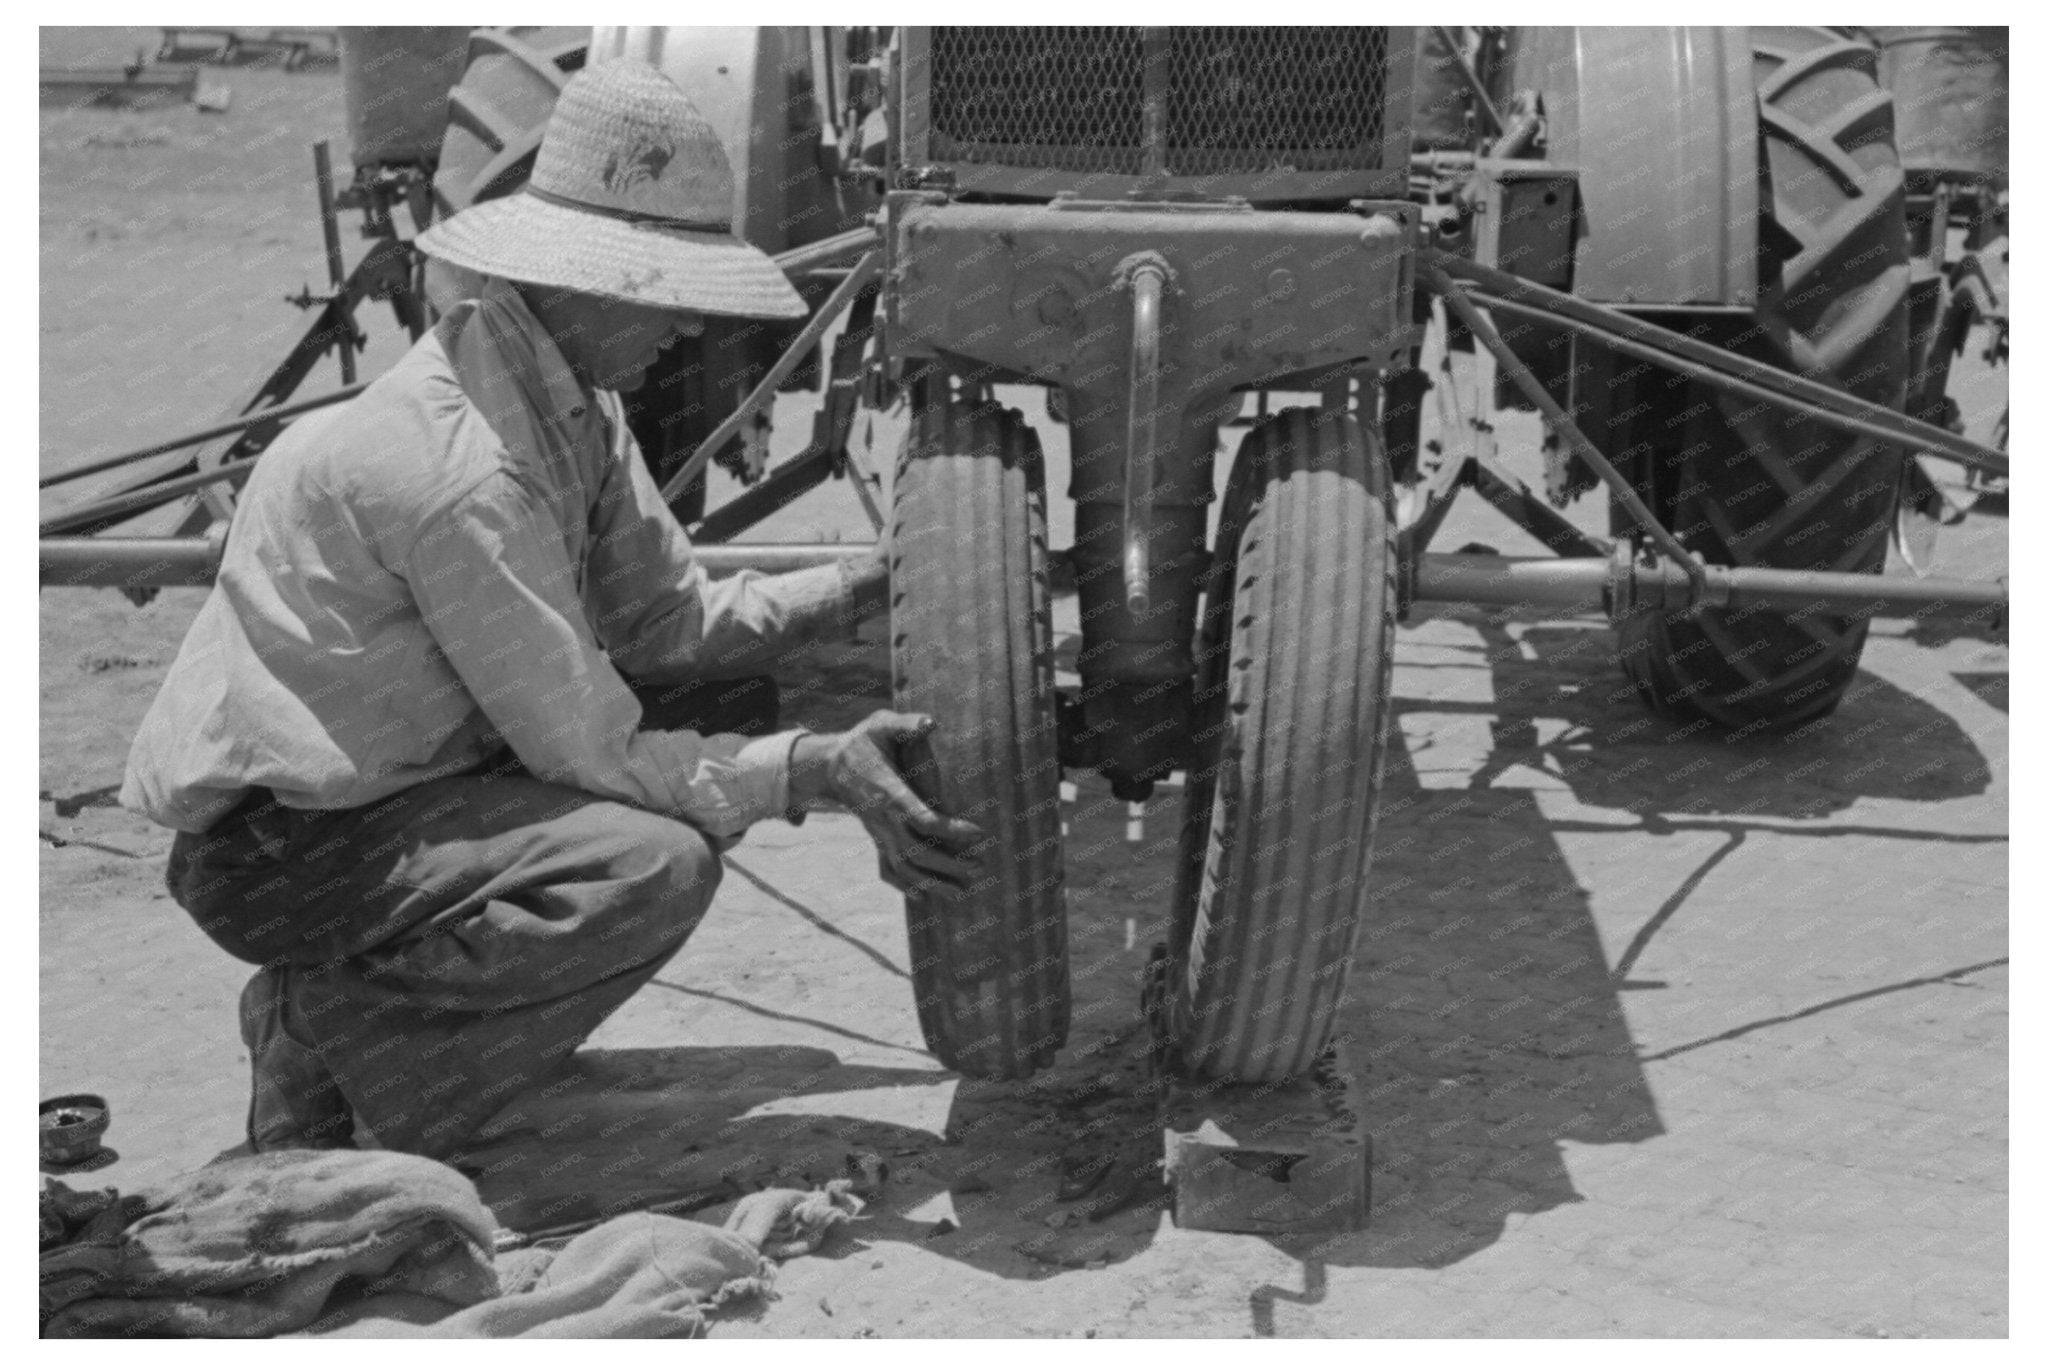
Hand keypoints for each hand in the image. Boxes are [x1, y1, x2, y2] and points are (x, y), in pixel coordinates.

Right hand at [789, 711, 986, 893]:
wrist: (829, 764)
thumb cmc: (863, 740)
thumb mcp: (881, 723)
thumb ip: (906, 724)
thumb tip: (931, 723)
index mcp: (889, 791)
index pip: (923, 818)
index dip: (952, 829)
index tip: (980, 832)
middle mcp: (882, 818)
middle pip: (916, 852)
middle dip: (949, 864)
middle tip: (980, 866)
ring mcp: (877, 832)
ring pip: (903, 867)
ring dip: (932, 883)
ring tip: (962, 891)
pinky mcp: (876, 838)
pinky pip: (887, 869)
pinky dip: (905, 886)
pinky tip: (924, 897)